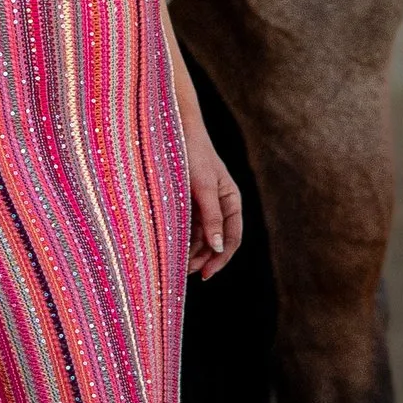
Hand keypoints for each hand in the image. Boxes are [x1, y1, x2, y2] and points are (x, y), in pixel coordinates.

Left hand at [184, 127, 241, 279]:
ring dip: (190, 252)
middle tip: (183, 273)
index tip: (205, 274)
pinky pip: (187, 227)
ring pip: (200, 236)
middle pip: (216, 240)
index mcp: (231, 200)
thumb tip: (219, 247)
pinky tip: (169, 249)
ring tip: (174, 265)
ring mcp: (203, 204)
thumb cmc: (191, 154)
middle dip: (202, 258)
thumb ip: (212, 217)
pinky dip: (181, 239)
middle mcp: (220, 205)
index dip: (221, 258)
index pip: (233, 237)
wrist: (171, 129)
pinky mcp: (186, 202)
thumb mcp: (203, 187)